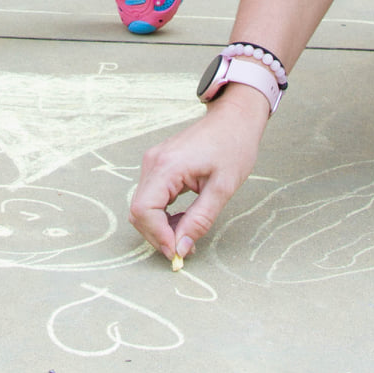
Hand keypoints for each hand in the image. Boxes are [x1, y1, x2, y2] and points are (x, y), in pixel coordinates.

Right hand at [128, 89, 267, 260]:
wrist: (234, 119)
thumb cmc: (233, 147)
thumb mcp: (222, 189)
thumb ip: (200, 220)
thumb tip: (181, 248)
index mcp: (167, 166)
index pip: (144, 210)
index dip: (158, 236)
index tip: (177, 252)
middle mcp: (153, 163)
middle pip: (139, 211)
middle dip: (158, 235)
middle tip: (185, 249)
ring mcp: (153, 162)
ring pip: (143, 206)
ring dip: (160, 226)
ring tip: (187, 232)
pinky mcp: (158, 165)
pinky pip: (150, 197)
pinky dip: (162, 214)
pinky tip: (183, 218)